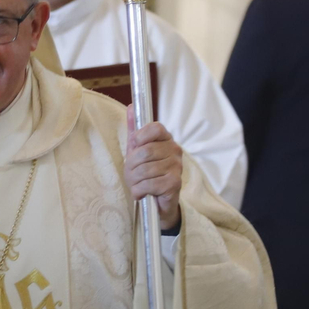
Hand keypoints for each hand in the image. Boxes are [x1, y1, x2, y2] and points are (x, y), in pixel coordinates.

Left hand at [125, 109, 182, 231]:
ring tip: (137, 185)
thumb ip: (135, 130)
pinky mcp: (175, 183)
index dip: (140, 137)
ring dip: (134, 181)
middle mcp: (175, 150)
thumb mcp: (137, 151)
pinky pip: (149, 183)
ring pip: (144, 169)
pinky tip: (141, 193)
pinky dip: (139, 191)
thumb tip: (131, 106)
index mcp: (166, 139)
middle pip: (144, 151)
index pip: (155, 128)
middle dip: (131, 166)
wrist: (157, 202)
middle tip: (132, 174)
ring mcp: (177, 166)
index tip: (135, 147)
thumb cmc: (146, 174)